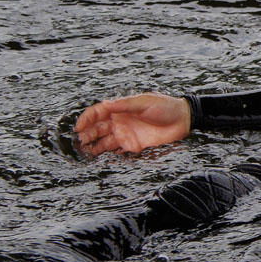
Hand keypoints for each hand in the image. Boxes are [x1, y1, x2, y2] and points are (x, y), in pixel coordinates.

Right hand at [74, 93, 190, 155]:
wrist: (182, 120)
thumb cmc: (164, 106)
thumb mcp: (144, 102)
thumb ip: (125, 104)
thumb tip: (106, 103)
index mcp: (120, 108)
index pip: (97, 113)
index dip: (86, 119)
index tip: (78, 127)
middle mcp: (119, 121)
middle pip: (97, 128)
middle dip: (86, 134)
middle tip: (78, 142)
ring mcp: (125, 134)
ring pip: (103, 141)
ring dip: (93, 146)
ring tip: (84, 153)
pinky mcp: (133, 146)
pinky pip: (116, 151)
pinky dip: (106, 155)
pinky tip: (98, 159)